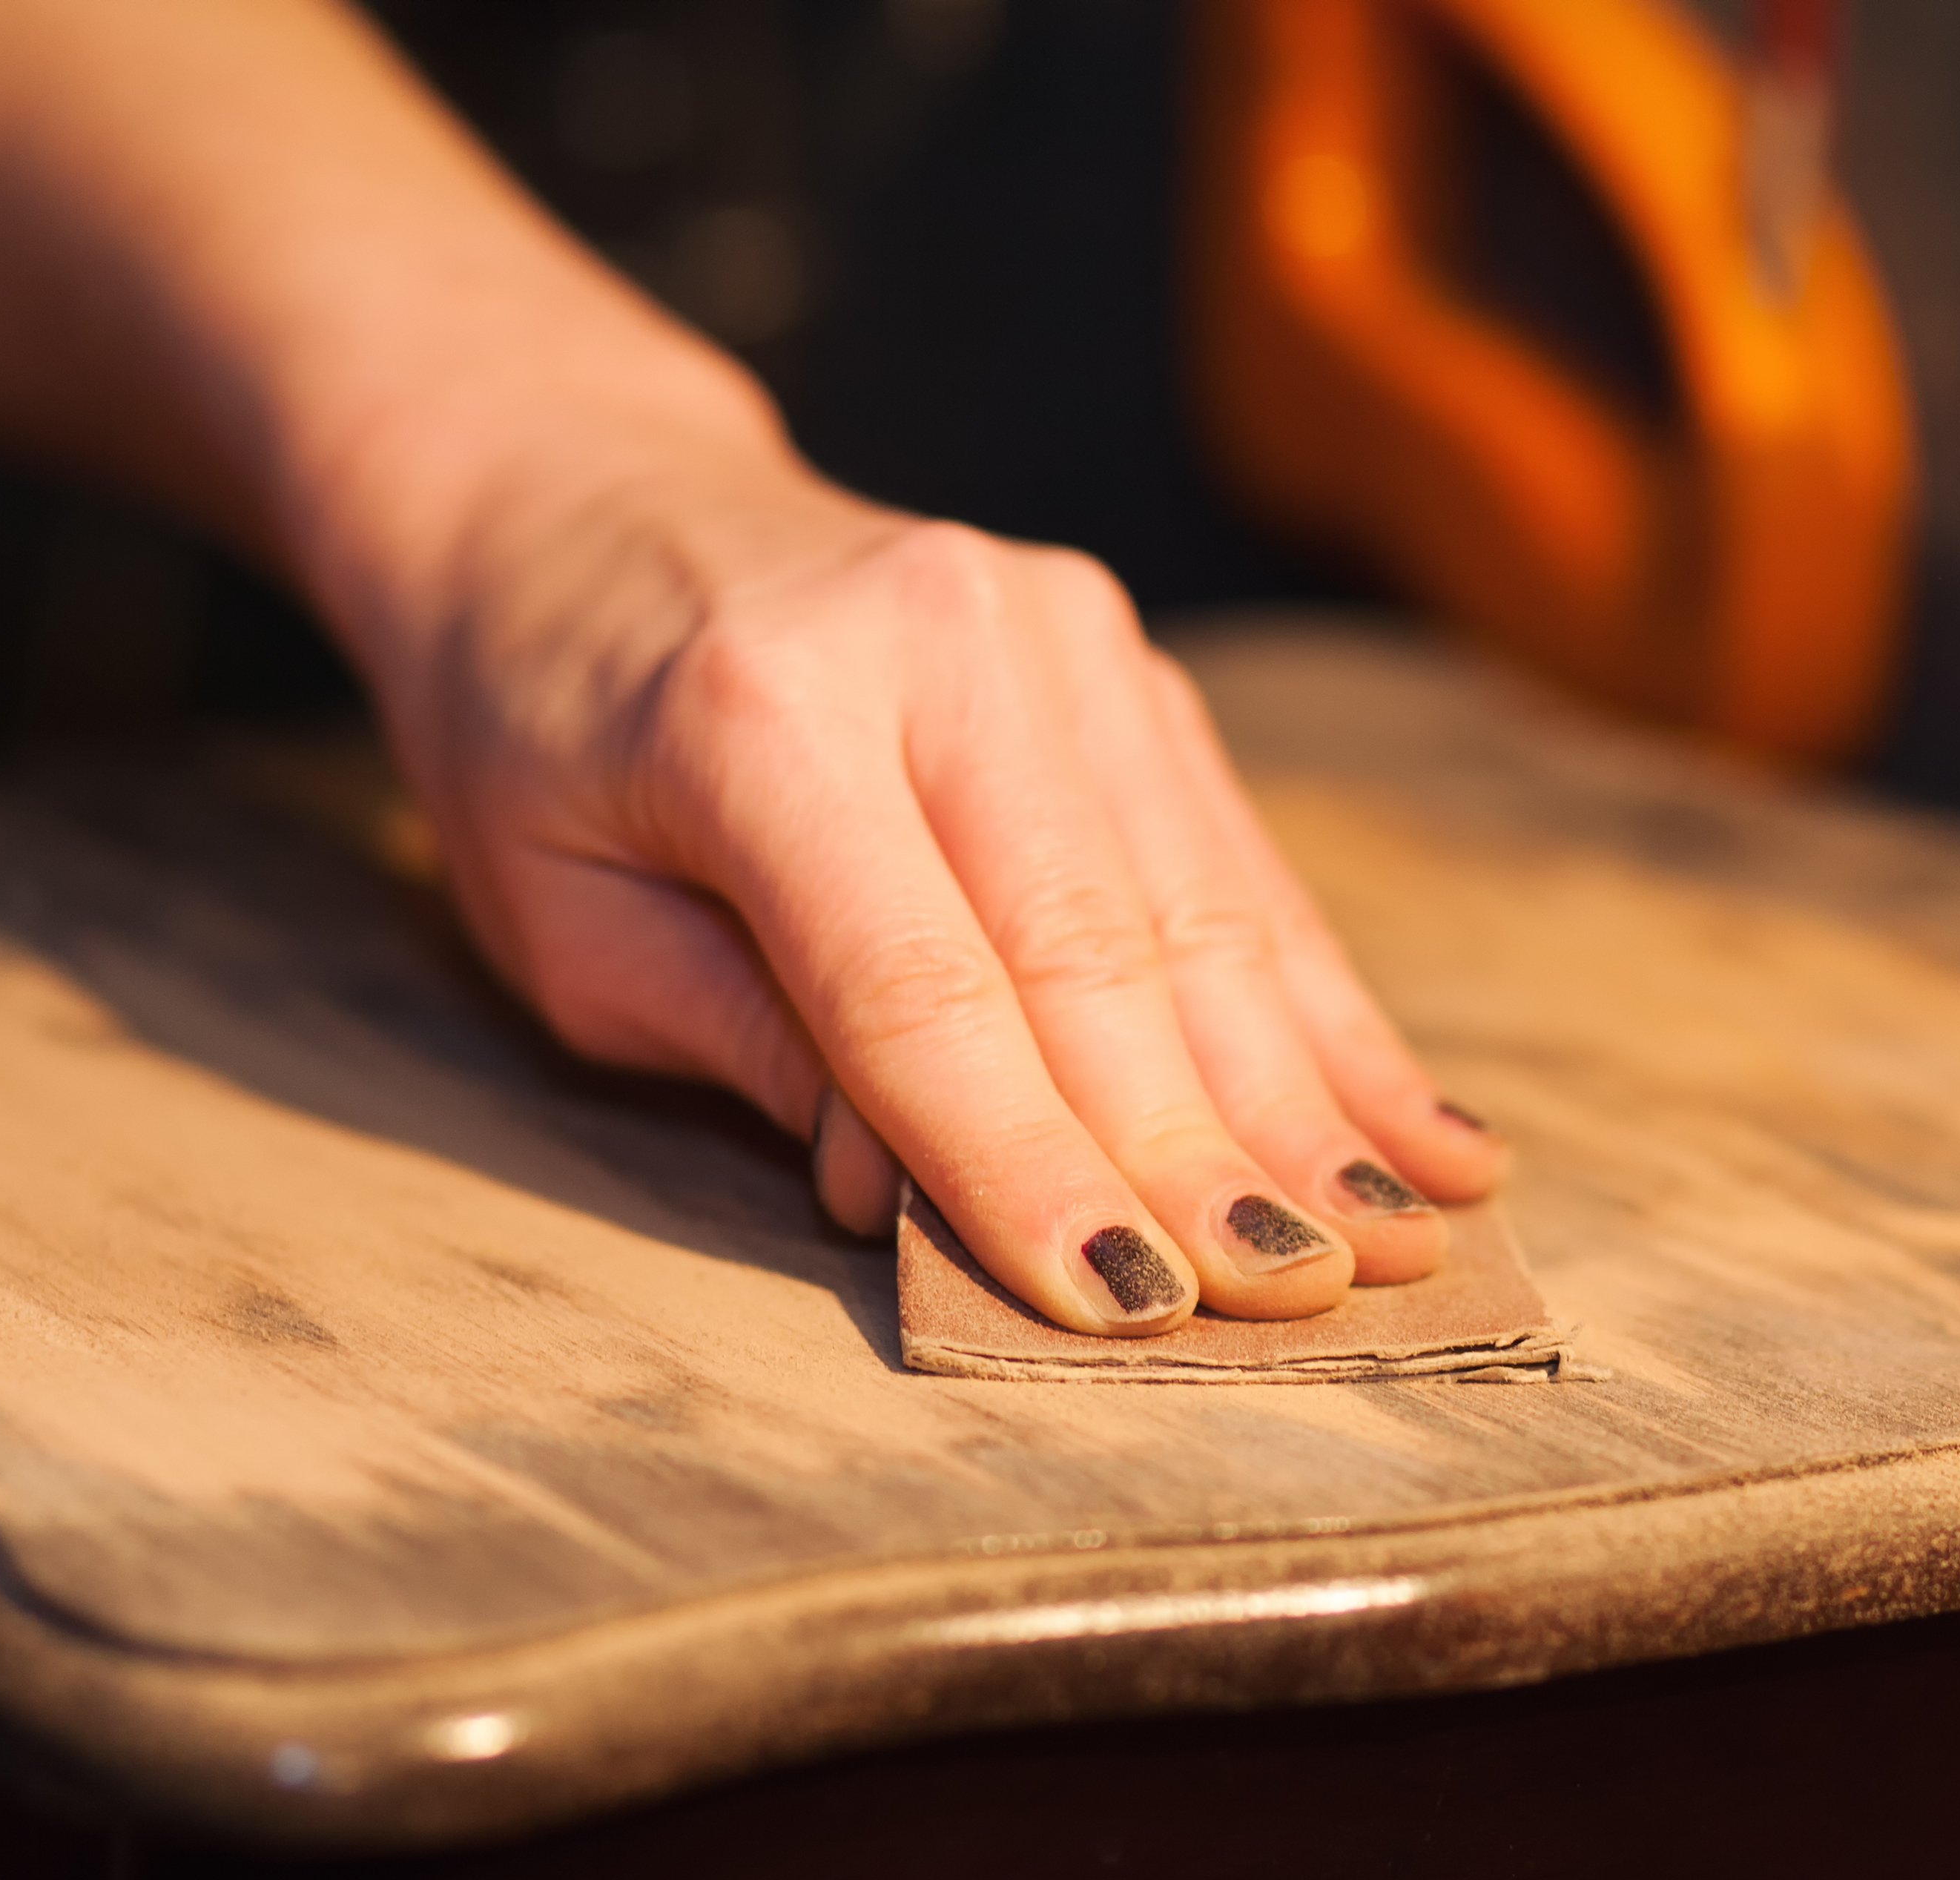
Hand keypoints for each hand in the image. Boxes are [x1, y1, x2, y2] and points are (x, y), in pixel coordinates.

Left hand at [327, 415, 1509, 1332]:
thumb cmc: (538, 739)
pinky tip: (1421, 1127)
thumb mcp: (571, 929)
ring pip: (1205, 914)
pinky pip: (1239, 864)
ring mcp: (1056, 630)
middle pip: (1098, 956)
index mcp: (760, 709)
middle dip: (1202, 1156)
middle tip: (1295, 1308)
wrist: (570, 490)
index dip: (1027, 1164)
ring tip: (1402, 1246)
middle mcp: (939, 641)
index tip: (1121, 1308)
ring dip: (1308, 1099)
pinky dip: (1328, 1011)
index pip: (923, 990)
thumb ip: (756, 1052)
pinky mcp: (1121, 658)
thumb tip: (920, 1206)